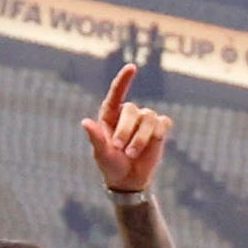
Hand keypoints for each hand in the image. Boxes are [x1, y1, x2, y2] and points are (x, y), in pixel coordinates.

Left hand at [84, 67, 172, 203]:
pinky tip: (153, 143)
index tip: (132, 67)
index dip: (124, 80)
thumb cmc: (111, 165)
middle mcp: (128, 114)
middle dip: (126, 129)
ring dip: (140, 137)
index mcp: (111, 115)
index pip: (117, 93)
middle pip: (131, 110)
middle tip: (120, 148)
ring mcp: (145, 121)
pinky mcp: (159, 129)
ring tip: (132, 153)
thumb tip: (85, 122)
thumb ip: (95, 137)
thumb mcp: (101, 153)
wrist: (129, 180)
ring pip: (148, 117)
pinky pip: (162, 123)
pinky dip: (157, 133)